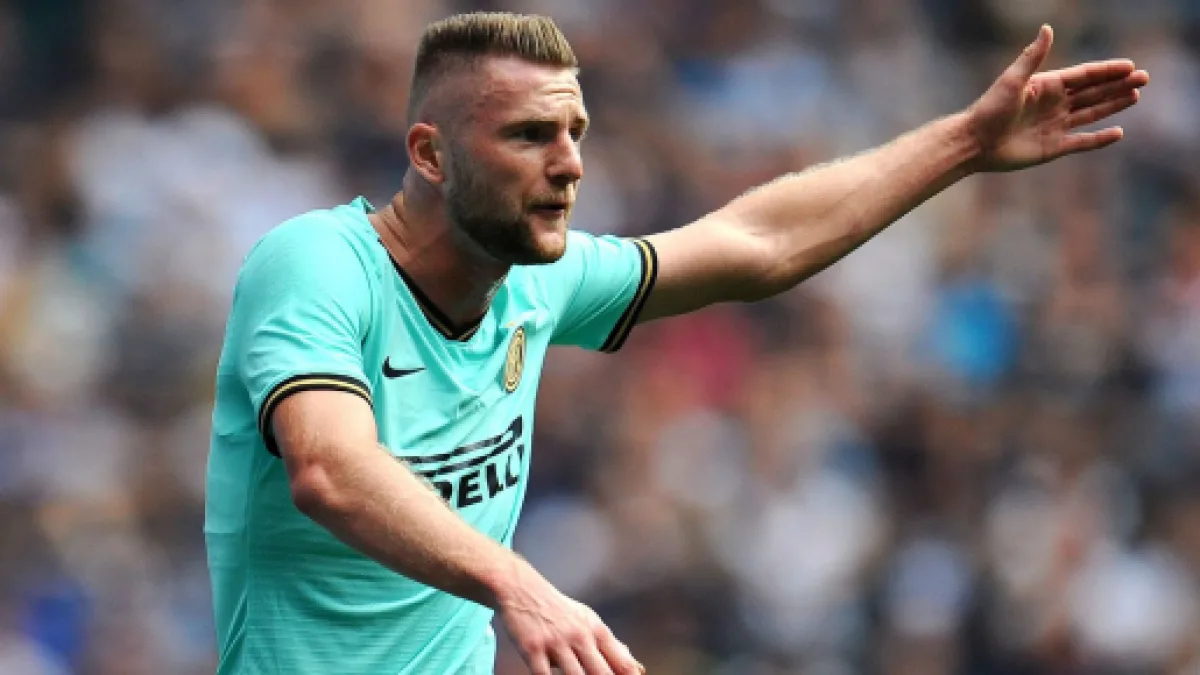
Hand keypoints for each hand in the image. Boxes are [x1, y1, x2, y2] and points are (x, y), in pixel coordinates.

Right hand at [495, 560, 643, 674]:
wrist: (523, 590)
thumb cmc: (560, 611)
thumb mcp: (589, 621)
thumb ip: (611, 646)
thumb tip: (637, 668)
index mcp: (597, 631)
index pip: (623, 663)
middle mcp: (580, 636)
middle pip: (602, 673)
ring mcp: (556, 642)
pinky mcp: (533, 648)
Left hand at [966, 24, 1149, 171]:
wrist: (974, 143)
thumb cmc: (989, 109)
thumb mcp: (1012, 80)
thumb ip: (1032, 57)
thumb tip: (1048, 28)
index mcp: (1047, 86)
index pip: (1084, 76)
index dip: (1107, 71)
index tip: (1129, 66)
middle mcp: (1054, 104)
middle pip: (1093, 92)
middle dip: (1118, 85)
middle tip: (1144, 78)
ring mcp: (1055, 126)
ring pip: (1091, 113)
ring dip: (1113, 104)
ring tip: (1135, 96)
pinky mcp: (1052, 148)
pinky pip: (1082, 142)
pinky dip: (1099, 139)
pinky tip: (1117, 132)